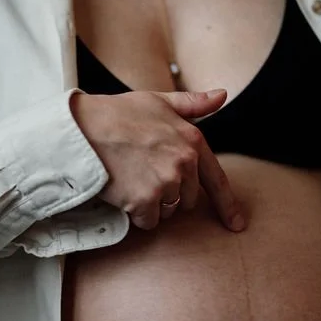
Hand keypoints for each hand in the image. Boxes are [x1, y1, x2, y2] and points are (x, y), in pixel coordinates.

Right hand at [71, 89, 246, 231]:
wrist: (83, 129)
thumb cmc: (118, 113)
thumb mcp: (159, 101)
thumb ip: (193, 104)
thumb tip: (222, 95)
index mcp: (193, 141)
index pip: (217, 180)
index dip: (228, 205)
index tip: (237, 224)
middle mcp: (184, 164)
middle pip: (187, 199)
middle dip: (170, 192)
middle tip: (143, 173)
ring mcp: (165, 183)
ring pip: (167, 211)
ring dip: (152, 204)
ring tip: (131, 178)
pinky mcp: (144, 200)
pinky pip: (148, 221)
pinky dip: (136, 214)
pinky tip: (123, 192)